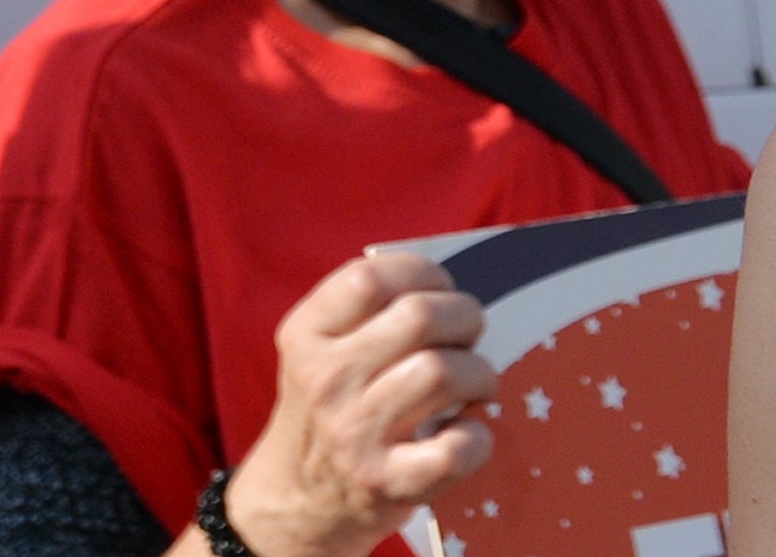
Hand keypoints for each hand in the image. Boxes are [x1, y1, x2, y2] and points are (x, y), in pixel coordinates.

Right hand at [219, 250, 495, 556]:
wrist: (295, 502)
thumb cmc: (324, 413)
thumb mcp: (316, 355)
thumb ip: (361, 318)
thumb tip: (446, 292)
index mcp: (305, 336)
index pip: (369, 278)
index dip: (421, 273)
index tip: (439, 288)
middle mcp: (326, 379)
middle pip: (419, 317)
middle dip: (465, 317)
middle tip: (468, 336)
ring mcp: (355, 434)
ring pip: (444, 373)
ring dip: (479, 374)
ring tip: (476, 385)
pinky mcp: (388, 483)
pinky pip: (458, 449)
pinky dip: (479, 437)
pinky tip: (468, 432)